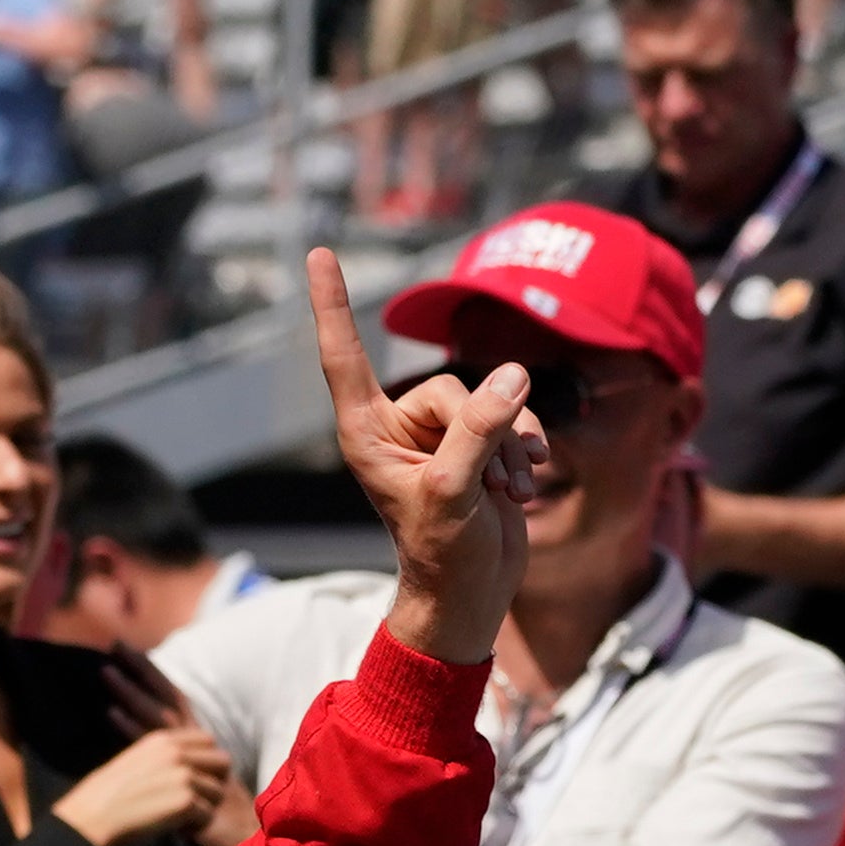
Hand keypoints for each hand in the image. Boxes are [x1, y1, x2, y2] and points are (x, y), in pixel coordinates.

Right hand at [54, 724, 240, 845]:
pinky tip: (174, 830)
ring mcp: (182, 776)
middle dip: (214, 783)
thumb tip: (193, 765)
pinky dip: (194, 828)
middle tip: (194, 803)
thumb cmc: (107, 799)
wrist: (90, 819)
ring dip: (204, 809)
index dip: (206, 762)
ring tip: (178, 819)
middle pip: (223, 762)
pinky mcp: (185, 801)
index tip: (192, 782)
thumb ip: (165, 758)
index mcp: (162, 740)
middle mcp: (176, 753)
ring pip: (218, 792)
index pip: (208, 740)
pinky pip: (208, 816)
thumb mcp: (136, 762)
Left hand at [310, 242, 537, 669]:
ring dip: (510, 445)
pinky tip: (524, 486)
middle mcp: (399, 427)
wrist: (473, 592)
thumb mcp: (454, 493)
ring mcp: (441, 433)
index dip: (333, 304)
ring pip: (491, 398)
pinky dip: (526, 448)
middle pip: (451, 386)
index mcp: (367, 433)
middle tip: (487, 481)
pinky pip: (514, 415)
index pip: (345, 355)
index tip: (318, 252)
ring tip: (504, 490)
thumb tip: (512, 376)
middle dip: (483, 430)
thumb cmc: (444, 554)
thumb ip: (477, 431)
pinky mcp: (479, 443)